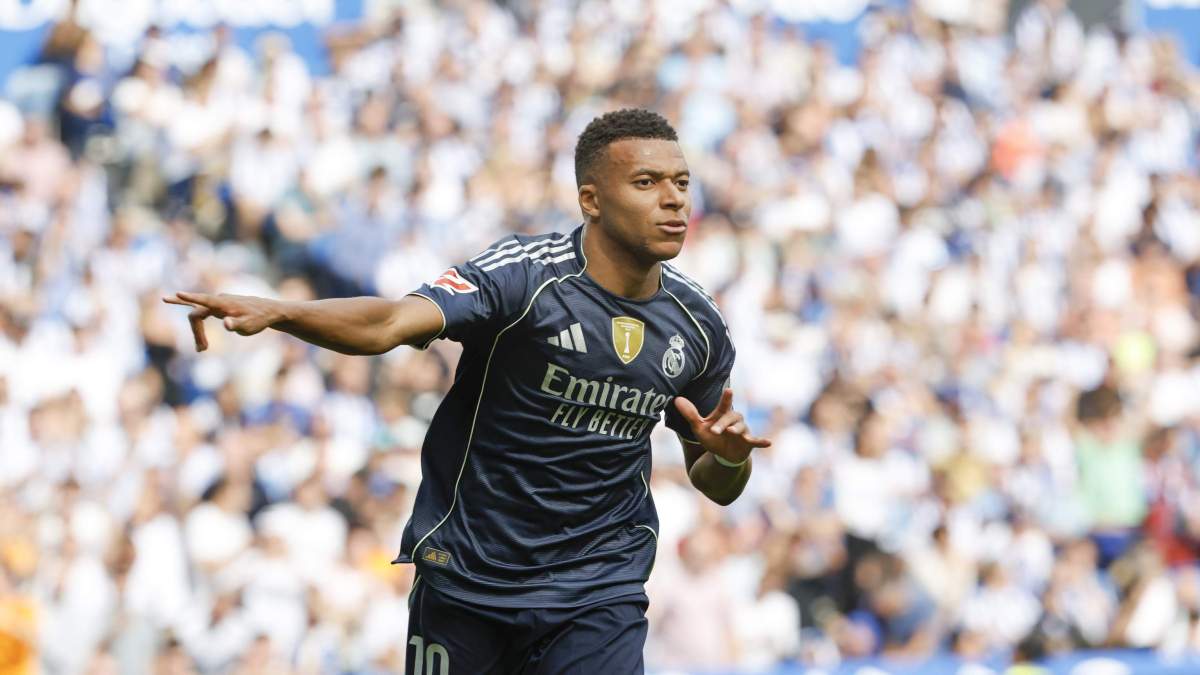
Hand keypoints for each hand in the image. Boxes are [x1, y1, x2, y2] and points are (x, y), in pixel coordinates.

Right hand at [162, 291, 283, 350]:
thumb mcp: (249, 326)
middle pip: (196, 314)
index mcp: (224, 304)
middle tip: (202, 350)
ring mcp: (218, 302)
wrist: (268, 311)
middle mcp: (218, 300)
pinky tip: (181, 308)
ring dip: (198, 331)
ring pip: (198, 314)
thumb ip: (237, 325)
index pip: (203, 300)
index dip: (190, 298)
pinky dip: (194, 317)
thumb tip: (226, 323)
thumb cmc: (258, 320)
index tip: (177, 294)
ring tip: (202, 349)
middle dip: (196, 332)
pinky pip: (201, 309)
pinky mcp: (219, 306)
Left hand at [674, 389, 770, 465]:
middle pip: (731, 418)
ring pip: (742, 428)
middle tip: (714, 431)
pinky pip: (757, 441)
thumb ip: (690, 414)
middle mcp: (734, 421)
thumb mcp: (699, 427)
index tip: (729, 390)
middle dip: (723, 424)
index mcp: (723, 415)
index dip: (726, 398)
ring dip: (737, 431)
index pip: (724, 405)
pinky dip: (762, 441)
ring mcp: (743, 431)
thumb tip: (676, 400)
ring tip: (731, 433)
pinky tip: (769, 443)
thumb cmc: (712, 437)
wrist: (723, 454)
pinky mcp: (749, 443)